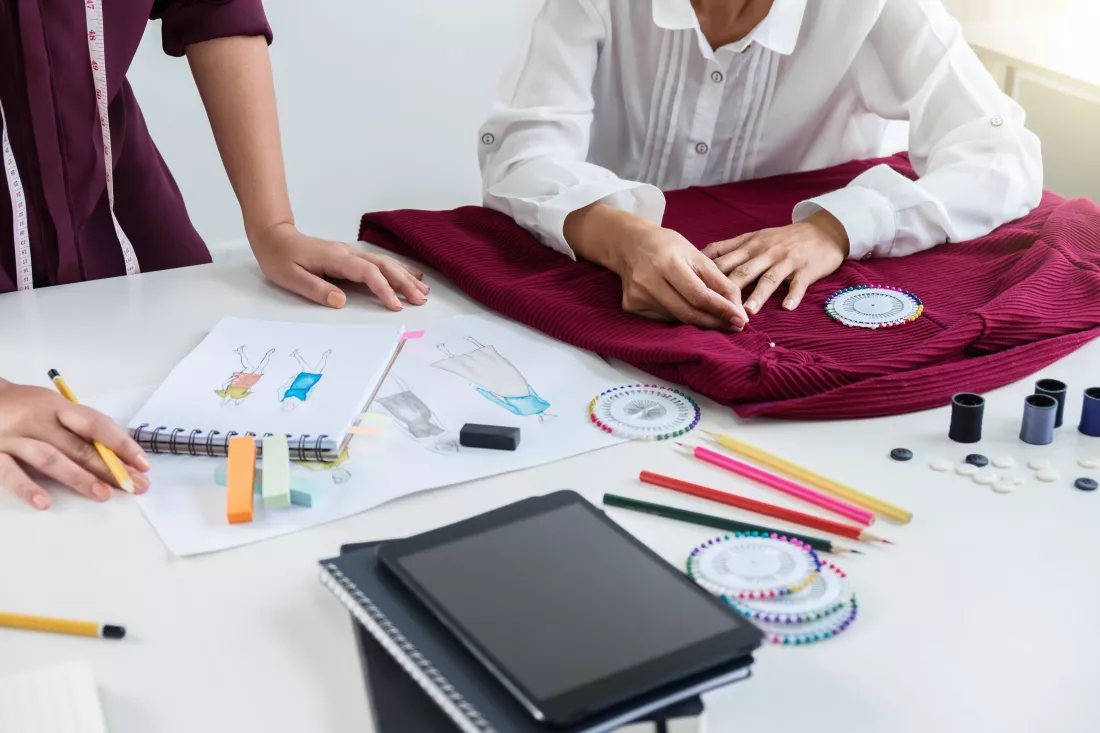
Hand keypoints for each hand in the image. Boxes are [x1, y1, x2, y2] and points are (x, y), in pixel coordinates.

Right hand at [0, 380, 150, 509]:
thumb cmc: (22, 406)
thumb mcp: (51, 407)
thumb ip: (77, 427)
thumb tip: (115, 452)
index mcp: (56, 407)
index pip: (95, 424)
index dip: (121, 444)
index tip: (142, 463)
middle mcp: (37, 420)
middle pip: (78, 446)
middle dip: (110, 468)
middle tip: (134, 485)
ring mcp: (13, 438)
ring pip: (50, 458)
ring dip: (79, 478)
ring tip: (104, 494)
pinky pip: (10, 473)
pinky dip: (28, 488)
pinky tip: (45, 502)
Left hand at [249, 223, 429, 310]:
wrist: (274, 236)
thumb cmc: (280, 258)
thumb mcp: (291, 278)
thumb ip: (316, 289)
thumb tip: (340, 301)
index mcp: (336, 258)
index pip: (368, 274)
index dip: (384, 289)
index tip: (396, 306)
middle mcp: (348, 253)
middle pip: (383, 266)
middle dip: (404, 283)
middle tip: (420, 300)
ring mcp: (350, 253)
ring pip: (384, 262)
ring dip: (405, 276)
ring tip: (423, 290)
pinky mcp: (350, 256)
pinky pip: (379, 262)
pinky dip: (397, 268)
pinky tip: (409, 274)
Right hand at [564, 204, 746, 329]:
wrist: (630, 245)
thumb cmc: (668, 247)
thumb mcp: (696, 255)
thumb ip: (719, 281)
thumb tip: (739, 308)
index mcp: (667, 263)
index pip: (699, 295)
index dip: (722, 309)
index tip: (741, 319)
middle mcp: (648, 280)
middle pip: (687, 312)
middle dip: (714, 321)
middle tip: (735, 325)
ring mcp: (637, 295)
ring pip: (677, 318)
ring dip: (700, 321)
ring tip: (717, 318)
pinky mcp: (631, 306)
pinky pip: (663, 319)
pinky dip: (680, 317)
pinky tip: (687, 309)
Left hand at [703, 211, 849, 314]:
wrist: (823, 231)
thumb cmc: (783, 239)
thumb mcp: (754, 238)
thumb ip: (728, 249)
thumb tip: (698, 259)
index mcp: (749, 245)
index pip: (723, 258)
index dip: (706, 274)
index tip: (692, 289)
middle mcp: (765, 252)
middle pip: (743, 271)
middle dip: (728, 290)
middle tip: (715, 309)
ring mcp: (786, 261)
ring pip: (769, 279)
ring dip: (758, 295)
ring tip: (747, 312)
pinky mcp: (807, 269)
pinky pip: (799, 284)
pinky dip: (793, 295)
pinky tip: (787, 307)